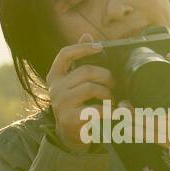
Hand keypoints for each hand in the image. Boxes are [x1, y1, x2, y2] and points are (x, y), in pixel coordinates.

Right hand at [46, 33, 113, 153]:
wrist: (70, 135)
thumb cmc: (76, 104)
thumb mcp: (74, 83)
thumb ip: (79, 61)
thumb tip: (86, 35)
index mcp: (55, 76)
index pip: (65, 54)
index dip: (83, 48)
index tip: (100, 48)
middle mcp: (55, 88)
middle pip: (86, 71)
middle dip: (106, 75)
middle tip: (114, 83)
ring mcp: (62, 104)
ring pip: (92, 88)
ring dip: (108, 93)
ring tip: (112, 99)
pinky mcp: (71, 119)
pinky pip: (97, 109)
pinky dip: (109, 109)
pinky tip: (113, 111)